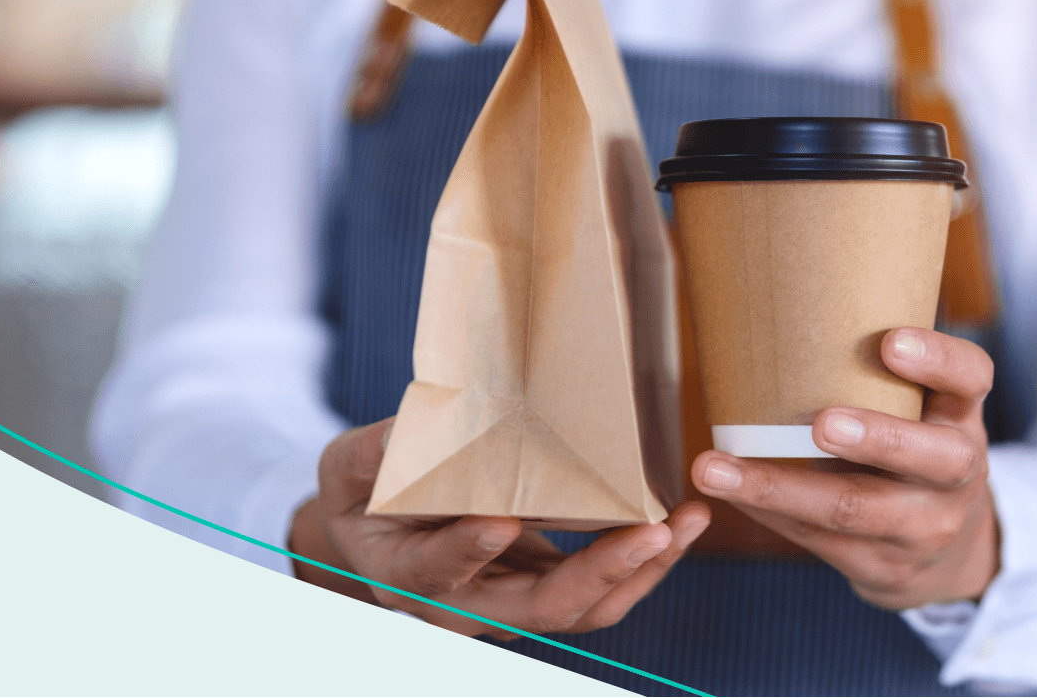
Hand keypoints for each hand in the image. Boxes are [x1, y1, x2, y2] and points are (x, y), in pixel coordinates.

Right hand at [289, 418, 710, 638]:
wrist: (382, 537)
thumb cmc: (365, 496)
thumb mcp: (349, 469)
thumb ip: (374, 453)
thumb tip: (409, 426)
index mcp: (405, 577)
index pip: (438, 575)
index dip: (467, 551)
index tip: (499, 520)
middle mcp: (464, 608)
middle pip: (539, 609)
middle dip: (600, 573)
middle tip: (651, 531)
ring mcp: (511, 606)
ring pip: (584, 609)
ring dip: (641, 570)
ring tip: (687, 523)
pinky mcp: (544, 591)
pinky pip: (602, 592)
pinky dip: (644, 562)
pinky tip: (681, 523)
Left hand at [691, 327, 999, 610]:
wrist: (947, 550)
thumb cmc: (910, 448)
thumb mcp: (919, 410)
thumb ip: (875, 375)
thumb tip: (775, 310)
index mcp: (962, 414)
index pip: (971, 378)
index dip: (937, 359)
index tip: (891, 341)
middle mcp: (957, 471)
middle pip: (930, 457)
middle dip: (875, 439)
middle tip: (820, 423)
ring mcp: (925, 525)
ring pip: (855, 509)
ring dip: (779, 488)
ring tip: (715, 468)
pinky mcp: (883, 565)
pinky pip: (820, 539)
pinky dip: (768, 511)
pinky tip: (727, 491)